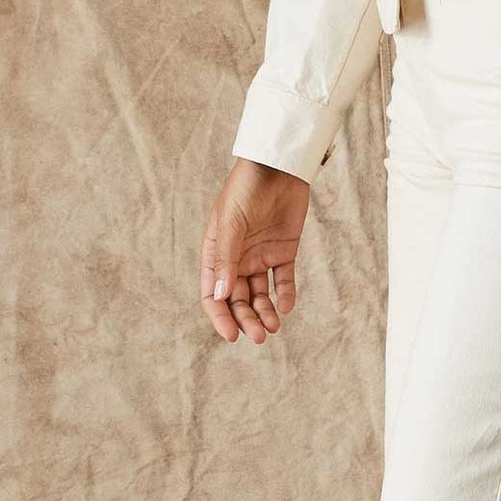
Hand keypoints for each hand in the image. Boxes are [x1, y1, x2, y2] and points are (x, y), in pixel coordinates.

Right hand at [200, 158, 311, 342]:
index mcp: (216, 253)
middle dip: (246, 320)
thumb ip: (228, 258)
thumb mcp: (232, 222)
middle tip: (259, 336)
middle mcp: (237, 259)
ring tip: (273, 326)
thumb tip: (222, 296)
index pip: (213, 294)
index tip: (232, 335)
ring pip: (260, 294)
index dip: (220, 317)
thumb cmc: (246, 188)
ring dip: (265, 312)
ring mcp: (260, 255)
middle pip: (238, 300)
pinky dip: (285, 294)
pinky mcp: (284, 250)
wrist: (278, 164)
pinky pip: (283, 280)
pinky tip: (287, 305)